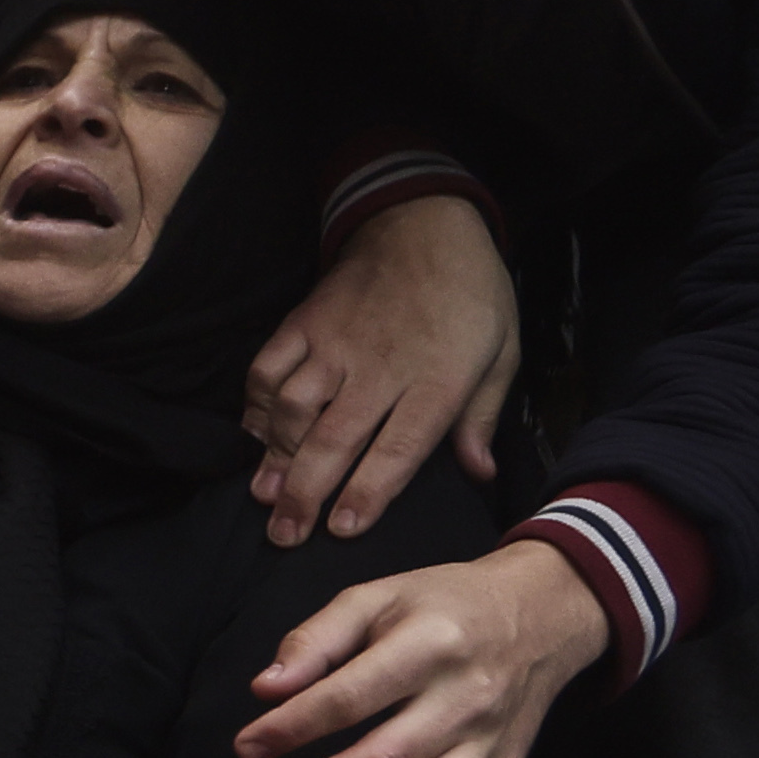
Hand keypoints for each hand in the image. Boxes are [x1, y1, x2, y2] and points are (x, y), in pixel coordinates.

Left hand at [234, 536, 601, 757]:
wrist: (542, 613)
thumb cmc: (443, 604)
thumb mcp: (376, 597)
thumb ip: (316, 639)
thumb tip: (264, 689)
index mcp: (430, 643)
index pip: (350, 698)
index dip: (291, 728)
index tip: (246, 749)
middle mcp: (466, 697)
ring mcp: (491, 741)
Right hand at [243, 192, 518, 541]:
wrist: (424, 222)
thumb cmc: (470, 294)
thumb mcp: (502, 352)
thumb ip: (481, 417)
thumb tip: (479, 474)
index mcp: (436, 380)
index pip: (397, 448)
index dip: (366, 492)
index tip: (341, 529)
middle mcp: (381, 367)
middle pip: (334, 439)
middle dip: (306, 494)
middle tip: (285, 535)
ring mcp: (335, 344)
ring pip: (294, 409)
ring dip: (276, 457)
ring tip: (264, 495)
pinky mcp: (305, 323)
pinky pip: (269, 369)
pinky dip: (257, 406)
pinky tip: (256, 437)